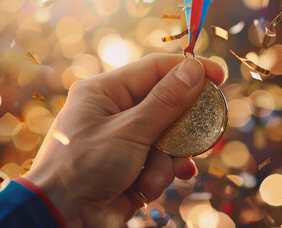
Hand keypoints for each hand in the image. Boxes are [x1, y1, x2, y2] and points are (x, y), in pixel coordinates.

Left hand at [22, 54, 224, 226]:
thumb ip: (166, 101)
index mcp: (105, 91)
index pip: (155, 69)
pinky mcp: (131, 167)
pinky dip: (160, 175)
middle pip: (166, 106)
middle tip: (202, 133)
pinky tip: (152, 186)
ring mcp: (123, 141)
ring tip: (151, 176)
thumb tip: (193, 69)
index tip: (220, 76)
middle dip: (181, 127)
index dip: (189, 70)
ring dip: (165, 160)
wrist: (61, 218)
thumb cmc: (84, 167)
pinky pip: (160, 162)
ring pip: (168, 139)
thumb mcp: (129, 131)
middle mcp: (114, 112)